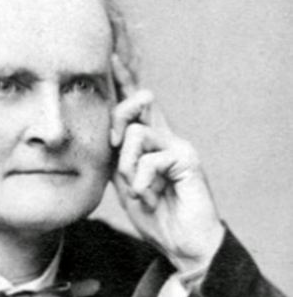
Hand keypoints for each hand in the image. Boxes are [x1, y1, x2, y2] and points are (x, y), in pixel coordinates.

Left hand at [110, 55, 224, 273]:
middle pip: (138, 100)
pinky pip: (149, 159)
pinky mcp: (187, 158)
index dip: (125, 78)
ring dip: (127, 167)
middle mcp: (165, 135)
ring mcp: (178, 144)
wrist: (182, 242)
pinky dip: (141, 182)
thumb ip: (117, 157)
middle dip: (117, 115)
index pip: (136, 103)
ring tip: (136, 189)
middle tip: (114, 144)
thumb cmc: (154, 211)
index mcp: (149, 140)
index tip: (112, 53)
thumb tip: (108, 137)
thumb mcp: (126, 181)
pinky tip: (149, 197)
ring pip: (136, 134)